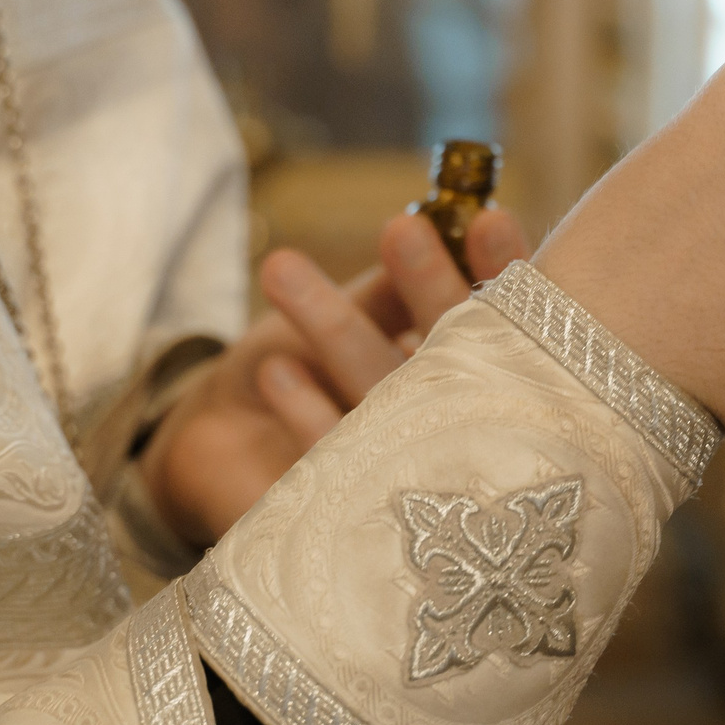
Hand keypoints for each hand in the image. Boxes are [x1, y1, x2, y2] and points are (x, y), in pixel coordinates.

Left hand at [142, 206, 530, 543]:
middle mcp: (450, 425)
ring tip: (281, 268)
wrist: (223, 444)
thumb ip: (391, 291)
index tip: (487, 216)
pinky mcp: (343, 508)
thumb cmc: (306, 365)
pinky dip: (305, 414)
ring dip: (332, 330)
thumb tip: (428, 229)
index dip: (498, 270)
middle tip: (400, 231)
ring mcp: (403, 473)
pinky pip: (330, 458)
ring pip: (375, 394)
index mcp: (468, 368)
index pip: (501, 318)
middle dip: (426, 290)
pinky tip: (278, 372)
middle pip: (449, 356)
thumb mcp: (357, 317)